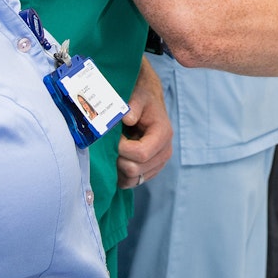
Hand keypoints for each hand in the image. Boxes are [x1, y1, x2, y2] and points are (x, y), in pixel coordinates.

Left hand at [117, 58, 172, 188]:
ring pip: (133, 179)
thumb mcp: (138, 95)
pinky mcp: (150, 170)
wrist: (147, 99)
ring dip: (119, 168)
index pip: (141, 154)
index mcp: (163, 134)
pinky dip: (121, 175)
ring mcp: (158, 163)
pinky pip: (133, 182)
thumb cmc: (141, 96)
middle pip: (135, 170)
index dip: (122, 149)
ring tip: (114, 150)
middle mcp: (164, 152)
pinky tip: (116, 159)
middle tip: (112, 143)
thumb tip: (128, 119)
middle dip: (118, 158)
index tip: (114, 136)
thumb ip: (133, 105)